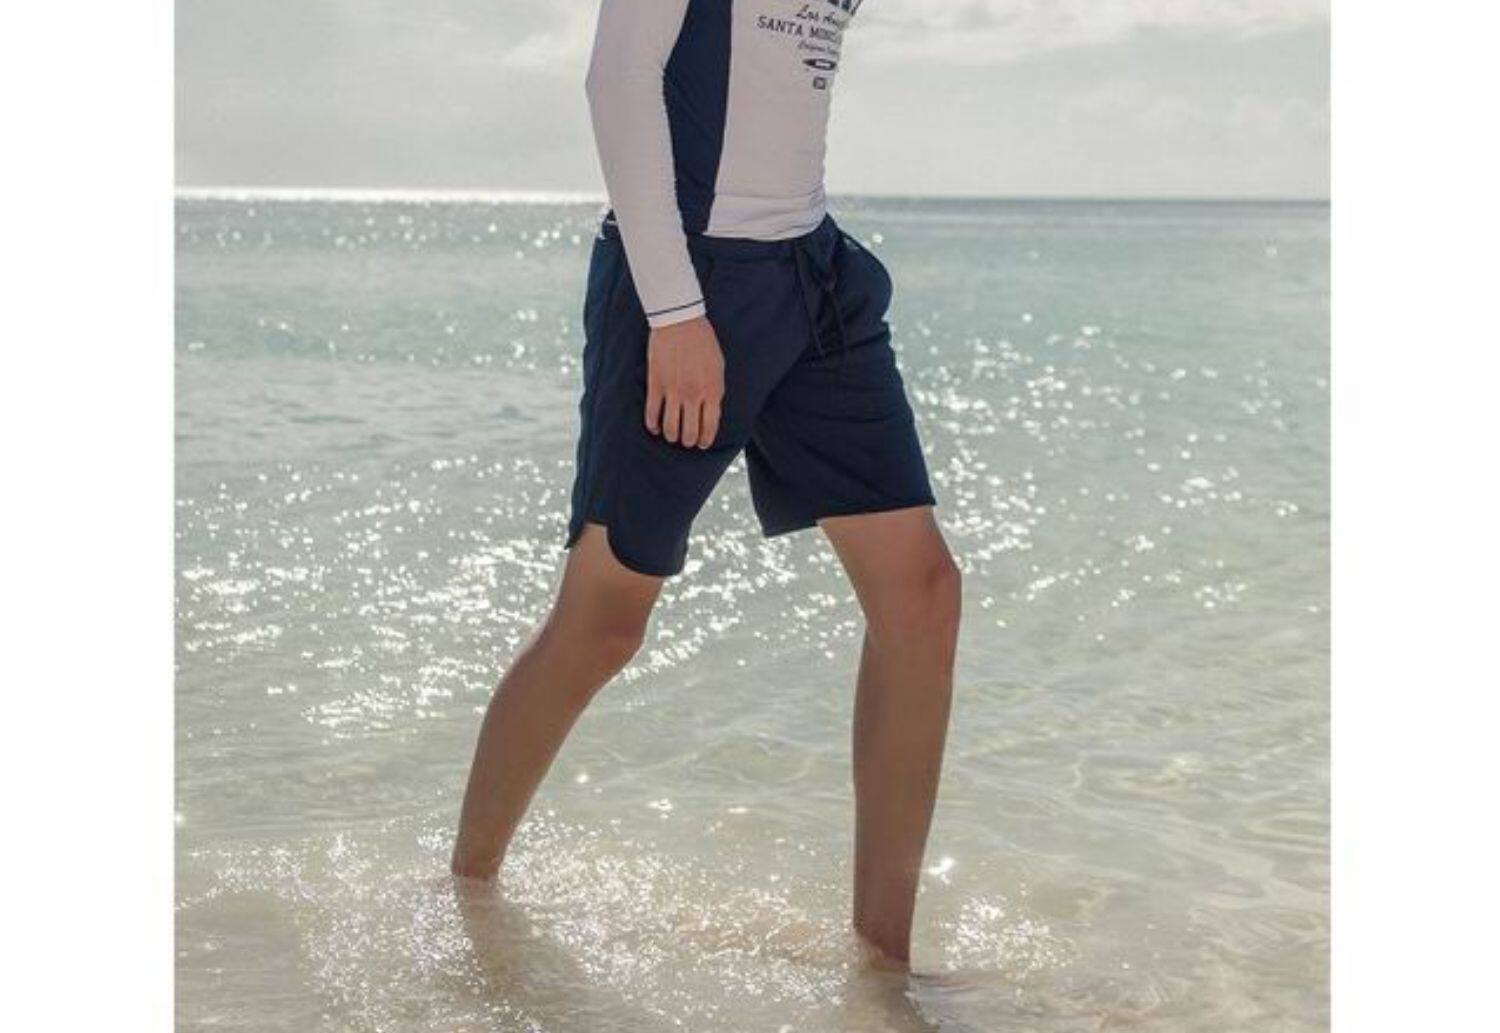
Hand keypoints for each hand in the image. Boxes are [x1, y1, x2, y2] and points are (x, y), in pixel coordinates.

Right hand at [644, 315, 723, 448]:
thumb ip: (715, 391)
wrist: (680, 321)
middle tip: (686, 441)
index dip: (705, 440)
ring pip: (670, 428)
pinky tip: (654, 427)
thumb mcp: (718, 367)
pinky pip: (652, 414)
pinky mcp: (655, 384)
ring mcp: (673, 391)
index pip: (710, 427)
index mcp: (712, 390)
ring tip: (671, 436)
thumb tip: (711, 410)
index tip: (702, 444)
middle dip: (688, 441)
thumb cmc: (703, 342)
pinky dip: (652, 425)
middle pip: (689, 432)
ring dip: (671, 436)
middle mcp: (693, 395)